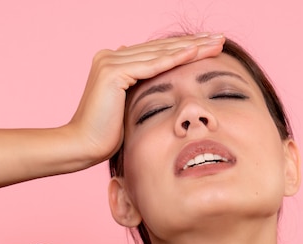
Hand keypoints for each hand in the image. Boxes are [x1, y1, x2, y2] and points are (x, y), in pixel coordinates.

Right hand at [67, 33, 224, 161]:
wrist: (83, 146)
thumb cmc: (104, 135)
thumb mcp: (125, 107)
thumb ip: (135, 90)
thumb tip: (145, 81)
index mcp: (112, 61)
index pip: (155, 52)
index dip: (182, 48)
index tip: (208, 46)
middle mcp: (110, 55)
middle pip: (159, 48)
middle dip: (192, 43)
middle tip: (219, 38)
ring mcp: (110, 61)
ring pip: (159, 53)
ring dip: (190, 47)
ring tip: (216, 43)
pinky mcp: (113, 72)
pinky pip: (151, 65)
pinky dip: (174, 59)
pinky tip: (195, 52)